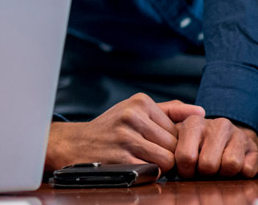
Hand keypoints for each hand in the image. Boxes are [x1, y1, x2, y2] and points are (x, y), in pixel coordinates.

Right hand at [44, 93, 203, 171]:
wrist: (74, 143)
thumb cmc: (110, 128)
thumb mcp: (134, 110)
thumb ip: (169, 110)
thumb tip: (201, 113)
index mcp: (139, 102)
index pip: (179, 129)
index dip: (172, 141)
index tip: (156, 143)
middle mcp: (132, 116)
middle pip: (174, 146)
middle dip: (167, 154)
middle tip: (150, 154)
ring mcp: (125, 137)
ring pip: (167, 160)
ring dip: (159, 166)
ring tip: (143, 160)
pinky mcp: (120, 157)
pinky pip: (152, 171)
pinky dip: (148, 173)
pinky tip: (134, 165)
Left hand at [173, 116, 257, 177]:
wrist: (225, 140)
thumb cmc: (195, 146)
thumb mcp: (176, 142)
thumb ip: (166, 147)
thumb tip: (164, 163)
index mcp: (193, 123)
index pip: (186, 157)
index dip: (186, 171)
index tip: (187, 169)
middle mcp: (217, 124)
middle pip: (208, 164)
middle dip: (205, 173)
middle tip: (203, 169)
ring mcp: (238, 134)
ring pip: (231, 165)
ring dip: (223, 173)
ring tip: (218, 167)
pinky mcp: (253, 146)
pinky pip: (247, 169)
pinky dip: (240, 174)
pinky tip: (233, 167)